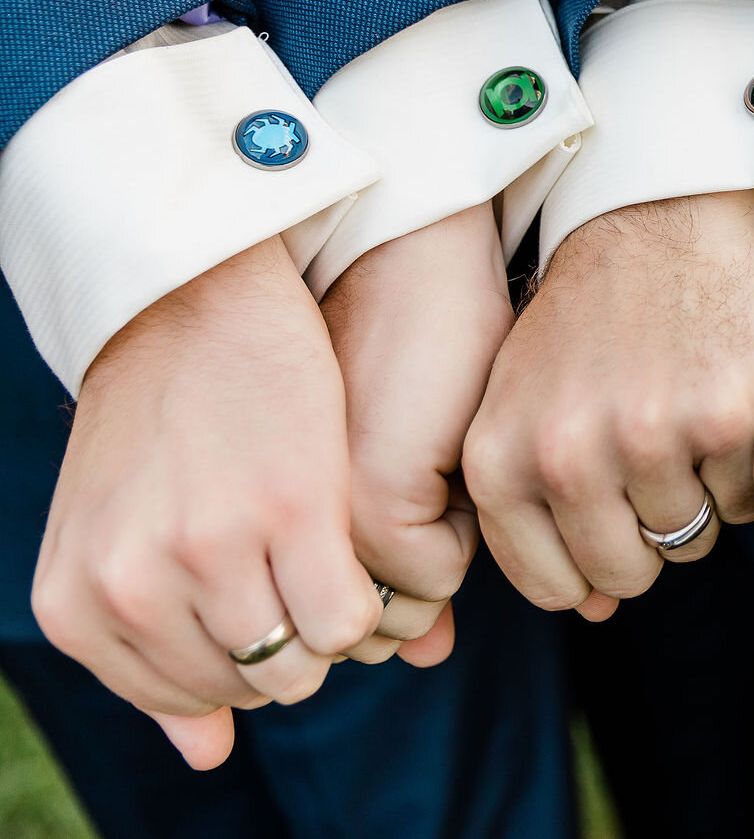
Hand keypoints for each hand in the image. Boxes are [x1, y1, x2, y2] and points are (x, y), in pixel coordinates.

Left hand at [32, 238, 383, 768]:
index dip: (247, 662)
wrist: (193, 302)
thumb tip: (209, 754)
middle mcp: (133, 587)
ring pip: (304, 660)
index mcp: (78, 604)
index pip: (184, 698)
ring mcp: (211, 550)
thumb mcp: (118, 538)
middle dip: (296, 649)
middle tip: (320, 576)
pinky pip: (350, 614)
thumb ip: (152, 650)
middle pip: (247, 687)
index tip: (276, 601)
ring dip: (340, 624)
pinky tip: (373, 539)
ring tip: (349, 559)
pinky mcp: (295, 510)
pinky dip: (372, 596)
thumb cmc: (163, 421)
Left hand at [321, 204, 509, 664]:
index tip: (402, 497)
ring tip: (431, 464)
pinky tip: (451, 451)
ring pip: (403, 612)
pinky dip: (467, 529)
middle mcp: (276, 535)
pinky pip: (438, 573)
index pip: (330, 628)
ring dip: (442, 555)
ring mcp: (318, 525)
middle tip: (419, 480)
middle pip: (365, 634)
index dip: (389, 585)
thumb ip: (390, 571)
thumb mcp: (386, 469)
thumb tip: (425, 658)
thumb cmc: (399, 346)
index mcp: (265, 524)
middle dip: (414, 579)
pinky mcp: (369, 503)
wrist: (405, 258)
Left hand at [466, 192, 753, 619]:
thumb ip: (534, 511)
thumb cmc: (585, 317)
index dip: (593, 564)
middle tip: (658, 467)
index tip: (613, 515)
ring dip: (700, 502)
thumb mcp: (520, 405)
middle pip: (626, 575)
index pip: (554, 587)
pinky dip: (746, 470)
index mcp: (500, 463)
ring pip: (691, 541)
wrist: (651, 214)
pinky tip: (726, 407)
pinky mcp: (722, 418)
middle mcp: (565, 459)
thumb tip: (592, 612)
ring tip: (688, 426)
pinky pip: (748, 498)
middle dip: (649, 538)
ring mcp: (645, 440)